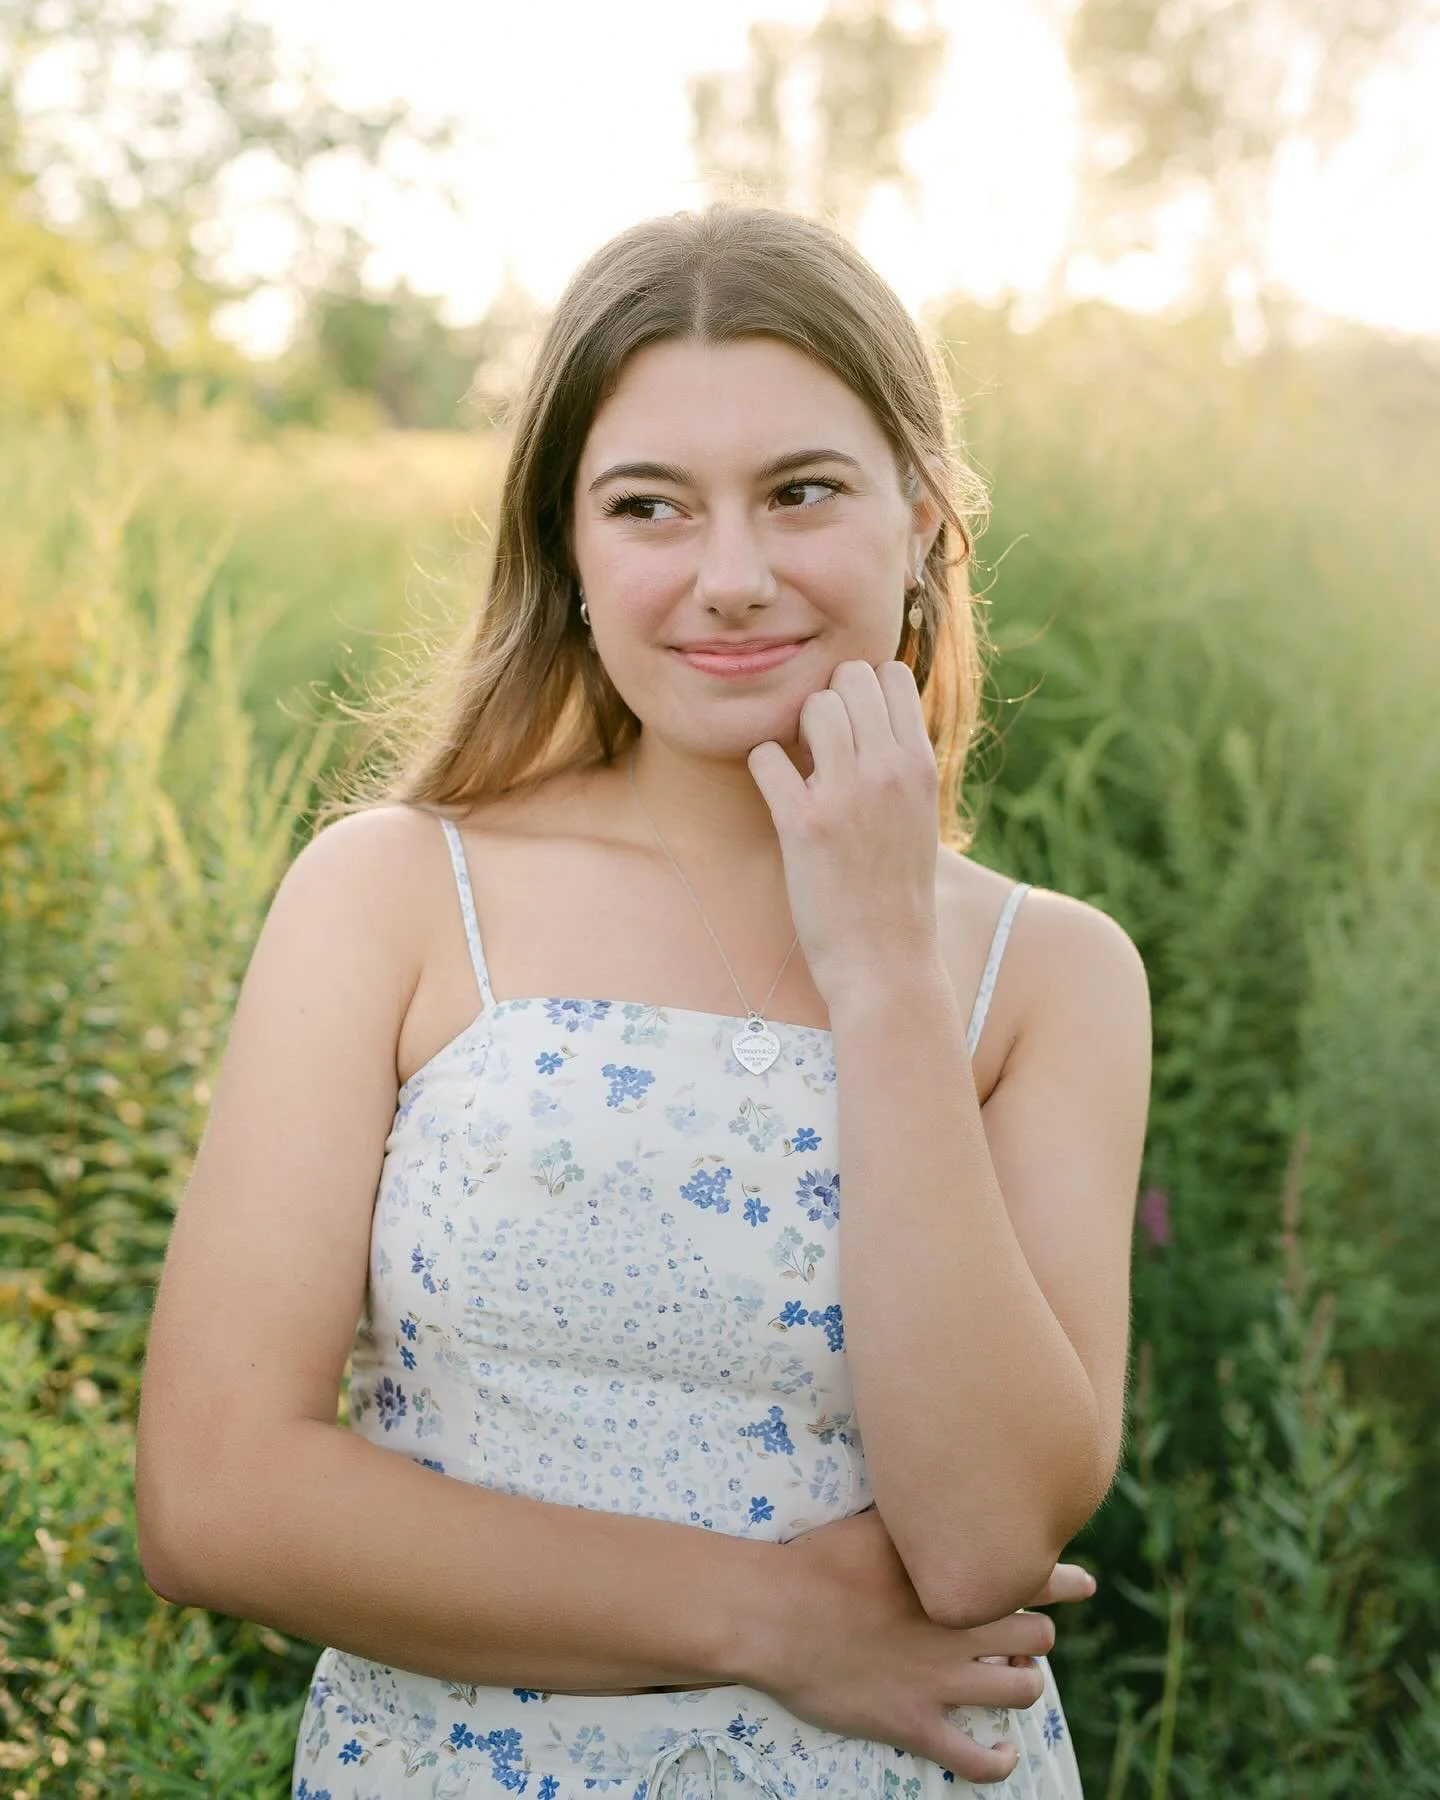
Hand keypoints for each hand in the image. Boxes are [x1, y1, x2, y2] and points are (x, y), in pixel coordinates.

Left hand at [747, 660, 940, 1005]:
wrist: (886, 962)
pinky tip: (778, 794)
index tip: (851, 725)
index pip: (891, 673)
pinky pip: (767, 756)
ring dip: (795, 731)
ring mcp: (846, 794)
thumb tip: (871, 715)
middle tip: (819, 748)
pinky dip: (764, 768)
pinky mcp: (803, 824)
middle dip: (827, 702)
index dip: (863, 689)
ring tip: (800, 770)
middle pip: (849, 677)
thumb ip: (900, 763)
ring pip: (811, 706)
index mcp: (920, 765)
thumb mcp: (919, 815)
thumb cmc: (898, 891)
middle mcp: (888, 770)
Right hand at [750, 1507, 1090, 1784]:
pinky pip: (976, 1759)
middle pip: (1035, 1634)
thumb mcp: (875, 1519)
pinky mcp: (915, 1724)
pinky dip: (998, 1760)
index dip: (1062, 1581)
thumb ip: (917, 1509)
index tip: (1080, 1583)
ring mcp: (941, 1681)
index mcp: (951, 1577)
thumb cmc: (817, 1559)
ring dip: (1025, 1684)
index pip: (1031, 1576)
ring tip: (1014, 1678)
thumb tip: (942, 1482)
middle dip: (1035, 1633)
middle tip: (1022, 1633)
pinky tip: (1003, 1752)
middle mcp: (959, 1629)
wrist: (774, 1614)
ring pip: (1021, 1691)